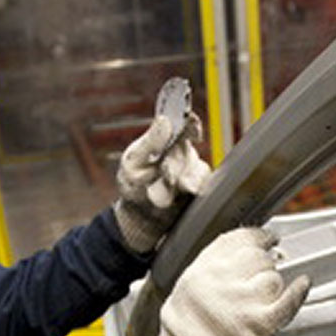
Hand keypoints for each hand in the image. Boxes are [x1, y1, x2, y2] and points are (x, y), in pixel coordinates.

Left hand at [113, 112, 211, 252]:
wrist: (141, 215)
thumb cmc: (134, 185)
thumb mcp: (133, 163)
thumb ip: (149, 143)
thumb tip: (164, 120)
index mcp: (165, 139)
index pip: (183, 124)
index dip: (190, 123)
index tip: (191, 123)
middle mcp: (181, 151)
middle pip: (187, 150)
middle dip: (175, 164)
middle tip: (165, 173)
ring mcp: (191, 168)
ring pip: (197, 168)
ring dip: (182, 179)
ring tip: (167, 188)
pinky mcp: (199, 185)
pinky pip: (203, 182)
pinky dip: (191, 189)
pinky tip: (182, 192)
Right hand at [156, 228, 310, 335]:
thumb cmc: (187, 324)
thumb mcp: (191, 279)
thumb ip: (219, 257)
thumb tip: (252, 239)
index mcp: (205, 266)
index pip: (242, 238)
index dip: (259, 238)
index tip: (266, 240)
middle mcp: (222, 279)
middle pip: (258, 257)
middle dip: (261, 267)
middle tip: (253, 282)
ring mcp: (242, 301)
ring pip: (272, 279)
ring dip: (269, 289)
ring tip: (255, 303)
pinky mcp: (259, 323)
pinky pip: (286, 302)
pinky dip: (297, 294)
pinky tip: (302, 284)